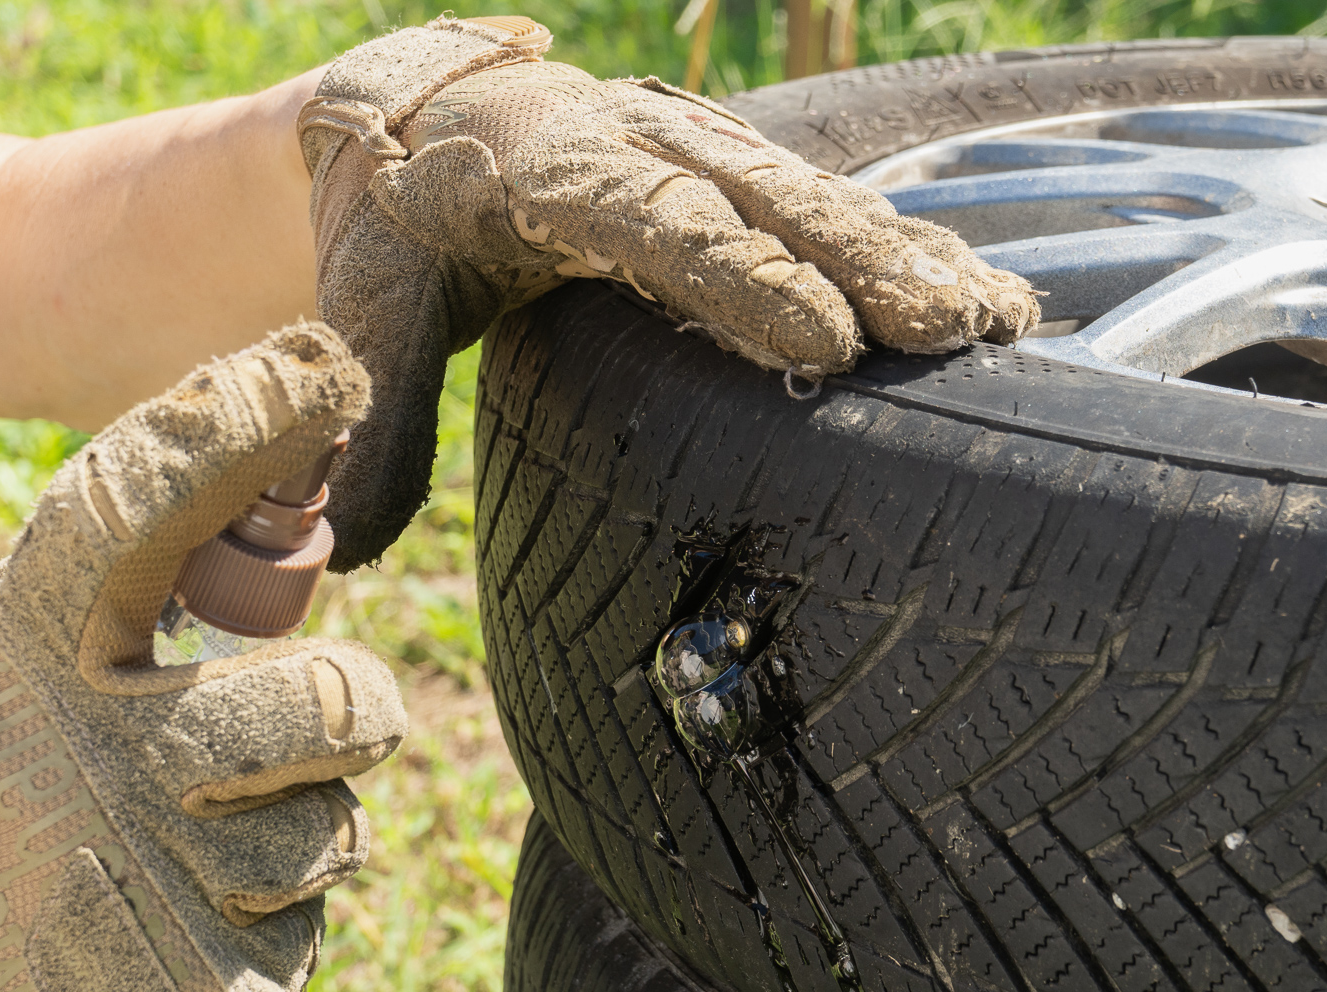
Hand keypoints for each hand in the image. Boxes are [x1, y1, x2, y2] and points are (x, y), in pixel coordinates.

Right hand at [0, 324, 404, 991]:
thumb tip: (293, 428)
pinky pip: (292, 946)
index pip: (132, 507)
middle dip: (349, 715)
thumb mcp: (15, 660)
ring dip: (286, 845)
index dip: (232, 427)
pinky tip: (162, 936)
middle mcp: (86, 752)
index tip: (319, 364)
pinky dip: (250, 942)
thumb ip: (124, 584)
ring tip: (182, 849)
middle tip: (317, 725)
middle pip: (336, 706)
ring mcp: (133, 884)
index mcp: (30, 644)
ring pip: (327, 838)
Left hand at [298, 15, 1040, 569]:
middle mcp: (646, 145)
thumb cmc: (400, 220)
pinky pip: (840, 212)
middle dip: (862, 267)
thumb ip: (365, 416)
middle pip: (768, 204)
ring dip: (911, 262)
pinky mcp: (747, 175)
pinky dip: (921, 255)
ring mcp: (707, 152)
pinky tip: (996, 308)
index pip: (653, 221)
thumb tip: (329, 549)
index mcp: (551, 170)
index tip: (820, 339)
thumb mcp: (368, 302)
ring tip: (995, 326)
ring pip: (822, 202)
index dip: (738, 277)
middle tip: (942, 334)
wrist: (428, 108)